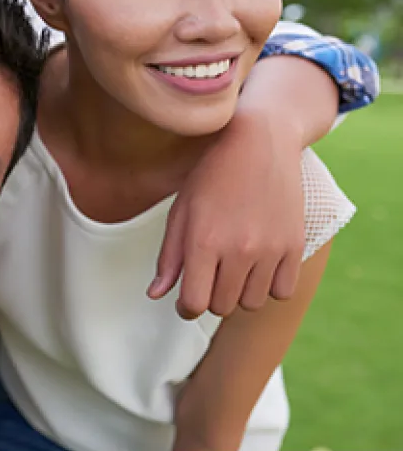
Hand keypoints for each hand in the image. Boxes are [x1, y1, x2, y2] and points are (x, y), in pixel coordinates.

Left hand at [148, 110, 305, 318]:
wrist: (259, 142)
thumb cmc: (211, 176)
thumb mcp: (181, 211)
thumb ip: (169, 257)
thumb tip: (156, 295)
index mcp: (203, 241)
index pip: (194, 303)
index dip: (186, 307)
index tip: (187, 300)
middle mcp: (238, 249)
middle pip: (222, 307)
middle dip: (211, 297)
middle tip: (210, 275)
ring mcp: (270, 248)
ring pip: (251, 303)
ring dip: (239, 293)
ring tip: (233, 266)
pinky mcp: (295, 244)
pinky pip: (282, 291)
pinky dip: (269, 286)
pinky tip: (258, 265)